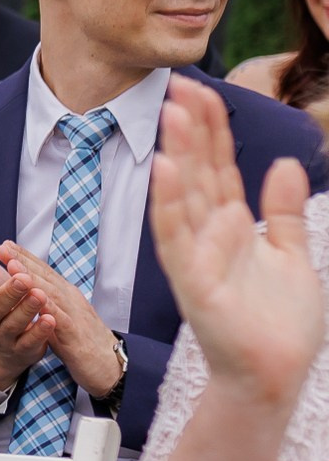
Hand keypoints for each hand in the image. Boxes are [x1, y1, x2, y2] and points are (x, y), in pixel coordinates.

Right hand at [0, 223, 56, 392]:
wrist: (2, 346)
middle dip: (9, 294)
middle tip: (24, 279)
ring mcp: (5, 337)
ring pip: (14, 325)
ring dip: (27, 310)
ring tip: (40, 295)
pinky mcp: (24, 349)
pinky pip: (31, 342)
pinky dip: (40, 331)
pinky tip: (51, 318)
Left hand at [0, 240, 123, 398]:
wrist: (110, 366)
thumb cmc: (83, 342)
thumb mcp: (60, 320)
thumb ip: (47, 305)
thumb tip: (29, 294)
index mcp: (67, 297)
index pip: (45, 273)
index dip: (25, 258)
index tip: (5, 245)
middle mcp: (71, 301)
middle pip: (46, 277)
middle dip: (24, 261)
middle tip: (4, 247)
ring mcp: (74, 315)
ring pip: (51, 293)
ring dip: (32, 278)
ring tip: (13, 265)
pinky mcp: (75, 334)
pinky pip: (59, 318)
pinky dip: (46, 307)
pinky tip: (33, 298)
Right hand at [150, 82, 321, 403]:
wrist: (276, 373)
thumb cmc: (279, 324)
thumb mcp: (293, 254)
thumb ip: (284, 211)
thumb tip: (283, 163)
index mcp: (233, 226)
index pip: (219, 167)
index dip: (211, 129)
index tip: (199, 91)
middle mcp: (210, 236)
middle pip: (199, 173)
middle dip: (190, 130)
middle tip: (179, 87)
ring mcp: (198, 258)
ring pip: (184, 197)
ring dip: (177, 156)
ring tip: (173, 115)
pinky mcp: (195, 283)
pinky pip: (177, 238)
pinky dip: (169, 205)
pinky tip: (166, 172)